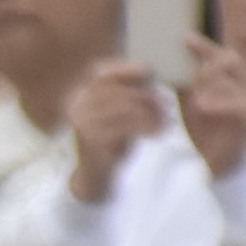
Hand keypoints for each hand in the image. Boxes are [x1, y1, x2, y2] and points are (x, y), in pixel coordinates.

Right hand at [63, 58, 168, 204]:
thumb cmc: (111, 141)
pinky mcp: (92, 140)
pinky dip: (147, 128)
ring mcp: (82, 122)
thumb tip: (150, 71)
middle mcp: (78, 106)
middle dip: (147, 96)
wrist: (95, 176)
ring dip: (151, 113)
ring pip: (124, 108)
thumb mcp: (117, 113)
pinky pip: (126, 127)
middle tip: (167, 105)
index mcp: (81, 94)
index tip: (150, 73)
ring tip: (167, 120)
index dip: (126, 69)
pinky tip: (159, 132)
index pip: (101, 73)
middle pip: (117, 90)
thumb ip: (126, 93)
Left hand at [173, 34, 245, 183]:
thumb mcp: (193, 101)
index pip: (220, 54)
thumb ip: (186, 82)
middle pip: (231, 60)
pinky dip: (218, 103)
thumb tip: (165, 61)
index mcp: (230, 80)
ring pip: (232, 81)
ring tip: (194, 96)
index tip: (184, 37)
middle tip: (191, 73)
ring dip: (210, 84)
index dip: (204, 45)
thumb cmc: (209, 130)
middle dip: (209, 61)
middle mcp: (243, 87)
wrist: (224, 164)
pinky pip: (238, 105)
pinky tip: (202, 106)